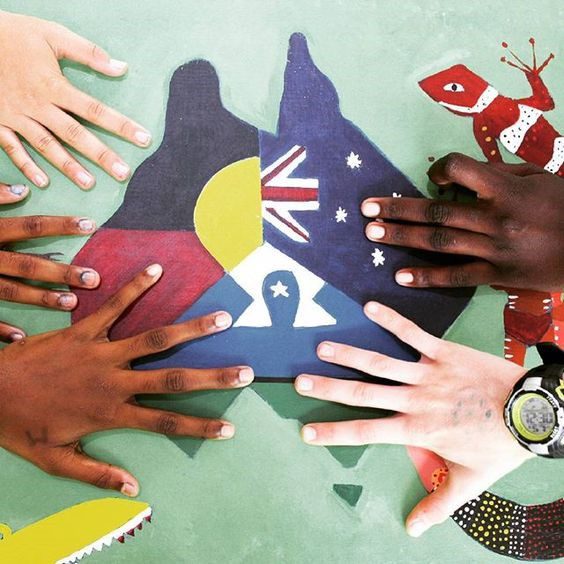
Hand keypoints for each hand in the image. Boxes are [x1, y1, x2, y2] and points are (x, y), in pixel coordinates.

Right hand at [0, 10, 151, 188]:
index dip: (121, 125)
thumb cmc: (14, 34)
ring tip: (90, 184)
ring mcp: (16, 116)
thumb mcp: (52, 34)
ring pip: (46, 146)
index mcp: (52, 85)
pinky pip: (12, 147)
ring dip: (68, 166)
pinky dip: (26, 165)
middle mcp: (37, 105)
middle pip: (75, 134)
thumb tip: (122, 68)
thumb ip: (88, 53)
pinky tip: (42, 182)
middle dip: (101, 155)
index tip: (144, 139)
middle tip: (124, 173)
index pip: (94, 110)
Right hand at [0, 183, 99, 340]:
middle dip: (61, 272)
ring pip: (8, 292)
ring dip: (40, 299)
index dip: (60, 225)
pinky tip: (23, 338)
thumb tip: (22, 189)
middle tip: (94, 278)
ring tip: (72, 303)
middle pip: (25, 264)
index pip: (27, 226)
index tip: (90, 224)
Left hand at [0, 264, 253, 494]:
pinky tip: (156, 269)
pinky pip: (114, 306)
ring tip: (222, 317)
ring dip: (191, 329)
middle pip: (172, 379)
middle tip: (246, 371)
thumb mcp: (54, 460)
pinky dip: (136, 287)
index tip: (230, 427)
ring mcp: (102, 352)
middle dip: (212, 376)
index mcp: (110, 413)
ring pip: (155, 339)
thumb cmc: (20, 425)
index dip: (199, 426)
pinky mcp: (84, 329)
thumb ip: (95, 474)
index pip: (165, 423)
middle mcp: (115, 381)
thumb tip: (135, 489)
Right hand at [294, 301, 531, 536]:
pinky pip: (413, 334)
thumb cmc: (500, 445)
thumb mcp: (471, 480)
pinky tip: (370, 307)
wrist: (534, 413)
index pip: (366, 432)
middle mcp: (416, 400)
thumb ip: (439, 504)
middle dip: (329, 389)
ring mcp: (428, 374)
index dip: (333, 433)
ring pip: (381, 363)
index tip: (306, 432)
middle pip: (363, 393)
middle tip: (300, 382)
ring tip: (323, 348)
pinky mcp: (443, 352)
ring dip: (350, 355)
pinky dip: (392, 320)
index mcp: (417, 429)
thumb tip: (413, 530)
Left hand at [362, 152, 563, 291]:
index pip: (461, 169)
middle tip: (366, 210)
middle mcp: (496, 218)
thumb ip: (500, 174)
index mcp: (507, 188)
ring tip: (373, 234)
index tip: (433, 175)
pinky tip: (400, 277)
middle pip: (437, 211)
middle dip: (398, 209)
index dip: (441, 168)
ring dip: (403, 237)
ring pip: (440, 242)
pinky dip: (427, 277)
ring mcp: (494, 249)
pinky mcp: (497, 275)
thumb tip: (462, 175)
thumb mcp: (540, 178)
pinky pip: (457, 277)